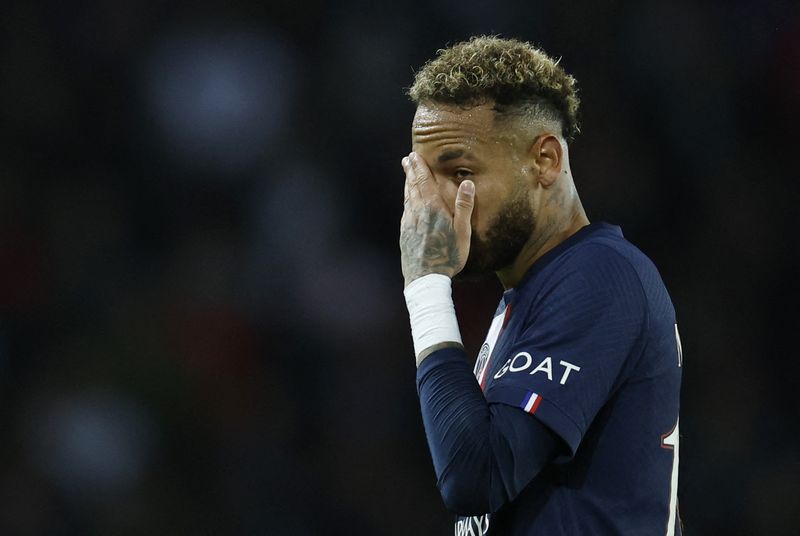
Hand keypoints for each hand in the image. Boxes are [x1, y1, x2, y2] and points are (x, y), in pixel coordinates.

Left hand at [399, 152, 474, 286]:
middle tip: (407, 159)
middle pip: (412, 186)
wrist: (425, 278)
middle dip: (410, 171)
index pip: (423, 182)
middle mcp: (417, 212)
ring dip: (407, 183)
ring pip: (407, 197)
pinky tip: (408, 200)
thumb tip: (468, 183)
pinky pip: (405, 210)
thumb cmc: (448, 256)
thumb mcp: (462, 232)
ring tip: (407, 174)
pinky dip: (406, 199)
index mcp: (432, 208)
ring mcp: (408, 223)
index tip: (414, 156)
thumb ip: (464, 207)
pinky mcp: (404, 233)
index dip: (419, 168)